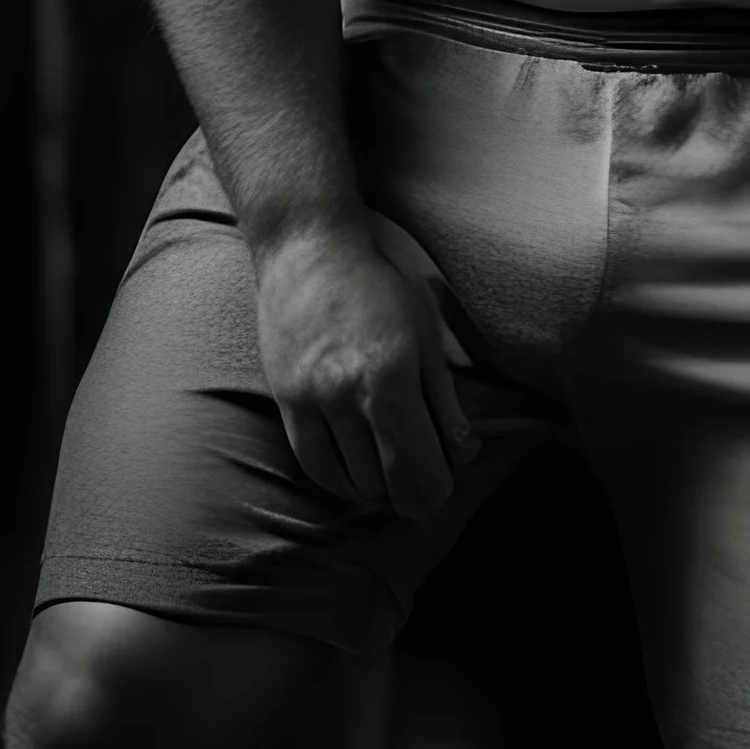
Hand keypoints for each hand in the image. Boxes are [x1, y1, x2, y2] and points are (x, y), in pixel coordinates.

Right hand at [252, 217, 474, 520]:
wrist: (309, 252)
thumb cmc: (379, 286)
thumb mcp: (426, 332)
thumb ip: (444, 398)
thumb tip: (464, 454)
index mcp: (392, 375)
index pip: (418, 462)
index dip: (434, 489)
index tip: (442, 492)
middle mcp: (349, 393)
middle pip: (383, 479)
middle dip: (407, 496)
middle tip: (419, 496)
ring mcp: (312, 399)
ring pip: (348, 477)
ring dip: (373, 489)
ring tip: (389, 480)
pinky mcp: (286, 400)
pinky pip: (312, 462)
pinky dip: (336, 480)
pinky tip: (353, 478)